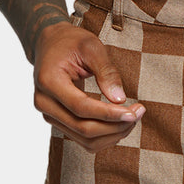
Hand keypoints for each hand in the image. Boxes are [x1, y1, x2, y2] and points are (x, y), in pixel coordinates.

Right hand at [32, 21, 144, 152]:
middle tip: (139, 113)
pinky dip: (106, 137)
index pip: (81, 107)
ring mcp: (50, 116)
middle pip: (84, 128)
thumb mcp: (91, 46)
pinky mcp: (59, 123)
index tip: (134, 112)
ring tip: (132, 118)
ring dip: (113, 135)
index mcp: (48, 81)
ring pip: (86, 140)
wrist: (50, 45)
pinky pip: (84, 141)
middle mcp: (44, 103)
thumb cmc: (71, 42)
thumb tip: (119, 99)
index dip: (109, 114)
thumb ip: (106, 71)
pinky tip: (120, 124)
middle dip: (116, 126)